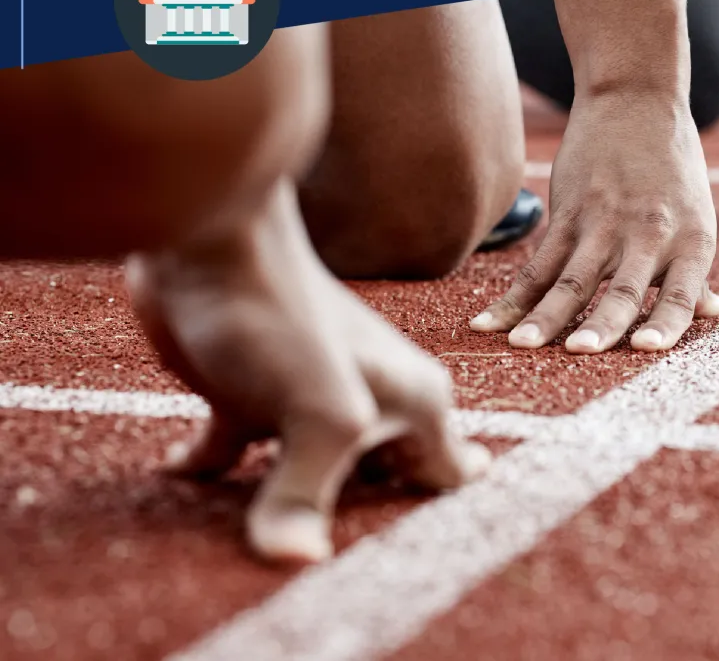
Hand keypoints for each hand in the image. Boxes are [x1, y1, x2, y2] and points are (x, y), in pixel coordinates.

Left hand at [127, 182, 487, 564]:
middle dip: (357, 523)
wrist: (207, 246)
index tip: (409, 551)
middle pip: (380, 486)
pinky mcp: (253, 397)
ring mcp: (311, 401)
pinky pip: (240, 455)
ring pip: (312, 476)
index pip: (449, 478)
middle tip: (328, 554)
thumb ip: (309, 493)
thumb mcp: (317, 412)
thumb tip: (296, 561)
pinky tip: (180, 472)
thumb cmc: (284, 316)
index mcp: (415, 403)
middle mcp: (374, 403)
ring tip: (263, 534)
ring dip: (288, 505)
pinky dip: (213, 472)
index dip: (436, 518)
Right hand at [470, 89, 718, 353]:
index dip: (665, 323)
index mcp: (691, 242)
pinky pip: (538, 261)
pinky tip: (488, 322)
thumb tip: (716, 314)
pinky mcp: (569, 211)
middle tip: (578, 353)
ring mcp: (604, 221)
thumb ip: (696, 274)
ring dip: (544, 315)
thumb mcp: (696, 219)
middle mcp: (649, 234)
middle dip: (600, 323)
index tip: (646, 350)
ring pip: (570, 278)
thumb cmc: (674, 169)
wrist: (636, 99)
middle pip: (621, 287)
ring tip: (521, 346)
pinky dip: (513, 296)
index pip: (680, 292)